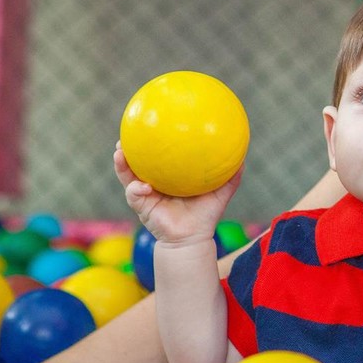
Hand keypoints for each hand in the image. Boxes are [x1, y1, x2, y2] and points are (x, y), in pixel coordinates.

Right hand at [114, 141, 241, 245]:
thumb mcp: (220, 194)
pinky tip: (143, 186)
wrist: (193, 238)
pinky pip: (134, 195)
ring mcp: (144, 194)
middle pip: (136, 160)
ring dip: (121, 163)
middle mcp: (153, 182)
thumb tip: (243, 159)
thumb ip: (230, 177)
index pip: (158, 155)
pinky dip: (136, 189)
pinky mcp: (141, 207)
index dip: (152, 140)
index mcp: (169, 176)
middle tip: (126, 133)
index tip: (151, 123)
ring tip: (119, 151)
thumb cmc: (205, 215)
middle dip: (129, 147)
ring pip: (127, 175)